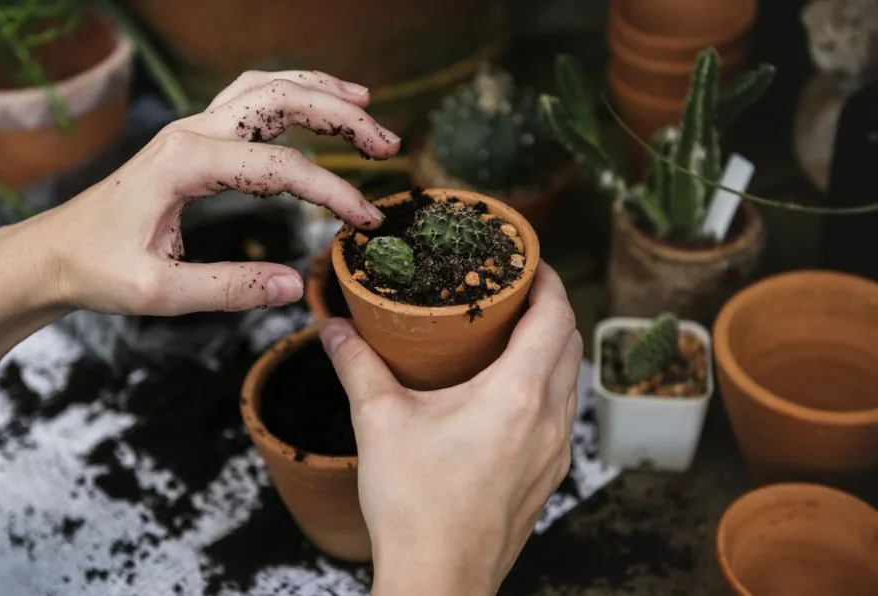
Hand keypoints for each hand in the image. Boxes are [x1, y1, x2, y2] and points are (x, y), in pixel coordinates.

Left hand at [13, 69, 399, 315]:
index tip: (366, 222)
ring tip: (365, 104)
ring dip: (319, 92)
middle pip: (280, 100)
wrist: (52, 253)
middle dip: (341, 115)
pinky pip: (248, 101)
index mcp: (185, 163)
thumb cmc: (97, 270)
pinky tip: (314, 107)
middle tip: (387, 143)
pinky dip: (290, 97)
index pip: (281, 168)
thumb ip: (229, 288)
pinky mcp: (191, 141)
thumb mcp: (159, 293)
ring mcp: (190, 130)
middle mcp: (190, 132)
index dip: (333, 192)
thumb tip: (294, 286)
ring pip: (265, 88)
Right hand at [320, 263, 581, 595]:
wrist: (438, 579)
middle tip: (512, 291)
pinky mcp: (548, 477)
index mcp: (517, 395)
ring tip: (509, 335)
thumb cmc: (414, 506)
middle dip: (550, 308)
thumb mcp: (378, 422)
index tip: (527, 260)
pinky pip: (562, 415)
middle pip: (571, 342)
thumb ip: (357, 365)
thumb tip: (334, 329)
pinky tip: (507, 393)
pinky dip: (546, 387)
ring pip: (570, 380)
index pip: (556, 315)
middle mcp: (549, 420)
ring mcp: (555, 453)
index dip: (548, 279)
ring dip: (551, 348)